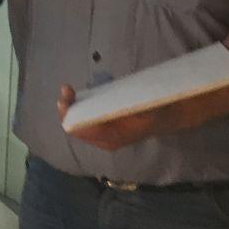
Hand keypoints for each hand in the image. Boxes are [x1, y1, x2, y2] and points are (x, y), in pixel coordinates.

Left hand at [57, 84, 187, 151]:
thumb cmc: (155, 111)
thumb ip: (141, 108)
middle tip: (66, 90)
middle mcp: (102, 139)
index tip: (67, 98)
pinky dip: (77, 106)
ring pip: (77, 123)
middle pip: (75, 127)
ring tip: (67, 90)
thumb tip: (134, 105)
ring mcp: (101, 133)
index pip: (82, 130)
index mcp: (111, 138)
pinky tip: (76, 94)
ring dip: (71, 107)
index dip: (71, 114)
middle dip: (67, 109)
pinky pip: (83, 118)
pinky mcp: (102, 124)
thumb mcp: (150, 108)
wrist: (163, 117)